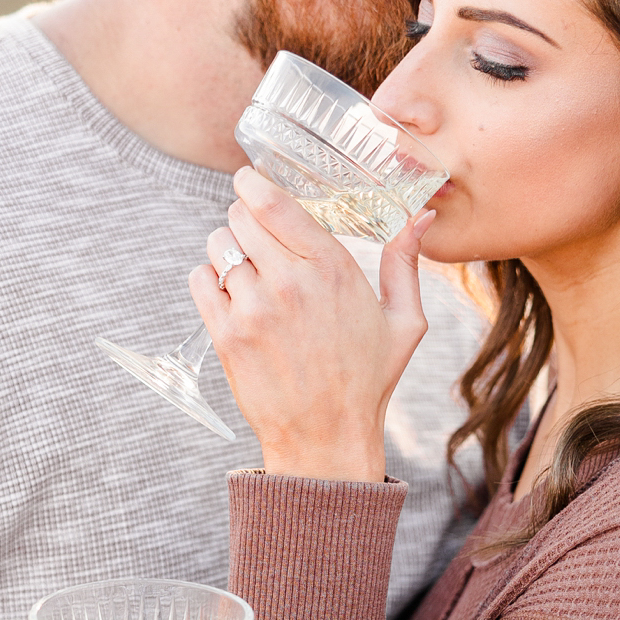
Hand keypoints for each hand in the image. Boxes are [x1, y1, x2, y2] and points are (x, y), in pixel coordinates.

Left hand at [188, 167, 431, 481]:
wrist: (326, 440)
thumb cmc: (367, 381)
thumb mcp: (405, 323)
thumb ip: (405, 263)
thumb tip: (419, 216)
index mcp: (332, 269)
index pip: (274, 203)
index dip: (253, 184)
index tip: (248, 180)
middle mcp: (290, 283)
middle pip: (241, 216)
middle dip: (244, 217)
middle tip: (254, 233)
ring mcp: (254, 310)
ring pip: (218, 245)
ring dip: (228, 250)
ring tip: (247, 271)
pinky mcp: (226, 336)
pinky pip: (200, 280)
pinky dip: (209, 280)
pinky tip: (231, 296)